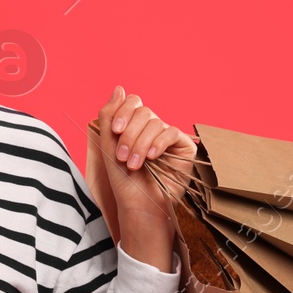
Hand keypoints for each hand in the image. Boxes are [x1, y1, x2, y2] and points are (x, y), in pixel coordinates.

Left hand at [98, 85, 195, 225]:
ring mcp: (168, 136)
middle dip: (129, 134)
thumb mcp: (108, 145)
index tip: (114, 131)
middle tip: (122, 156)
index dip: (123, 112)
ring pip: (155, 123)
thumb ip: (109, 115)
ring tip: (133, 165)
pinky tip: (151, 158)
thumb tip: (119, 87)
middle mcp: (152, 128)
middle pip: (143, 111)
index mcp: (135, 126)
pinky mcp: (184, 146)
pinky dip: (158, 144)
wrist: (138, 204)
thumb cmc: (123, 180)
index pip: (133, 102)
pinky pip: (171, 132)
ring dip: (140, 144)